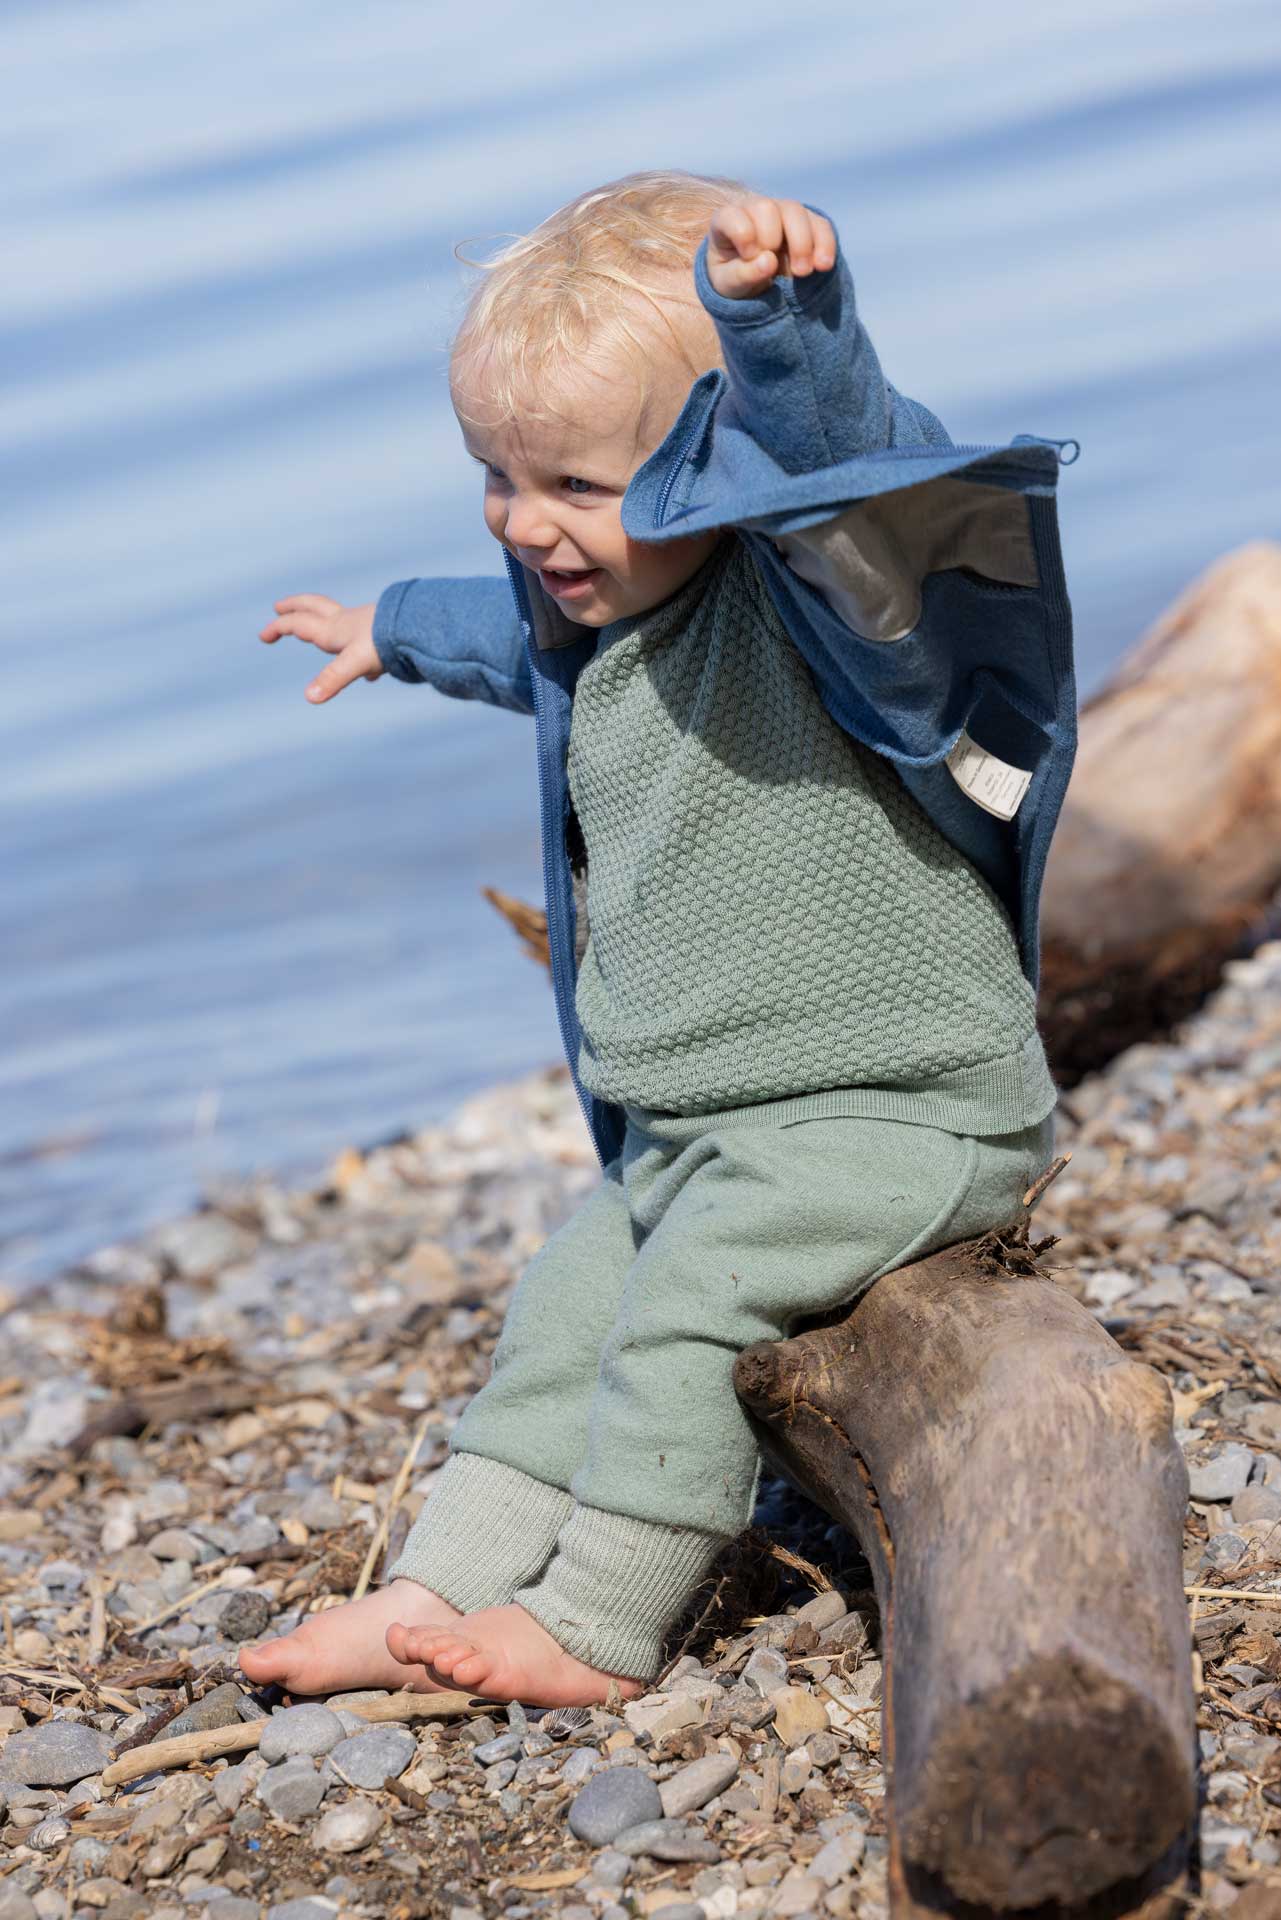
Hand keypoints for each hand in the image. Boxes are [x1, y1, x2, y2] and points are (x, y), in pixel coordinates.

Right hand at [259, 594, 380, 702]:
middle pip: (314, 607)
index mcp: (334, 629)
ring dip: (324, 620)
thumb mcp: (355, 662)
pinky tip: (373, 672)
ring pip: (339, 617)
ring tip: (319, 629)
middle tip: (280, 607)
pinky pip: (367, 641)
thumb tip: (310, 697)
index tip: (263, 636)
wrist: (421, 627)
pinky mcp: (384, 632)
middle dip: (295, 607)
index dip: (279, 628)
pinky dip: (360, 651)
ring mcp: (366, 624)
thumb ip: (333, 678)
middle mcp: (347, 622)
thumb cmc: (387, 642)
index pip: (299, 623)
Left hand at [705, 198, 835, 300]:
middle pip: (767, 209)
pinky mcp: (806, 223)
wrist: (754, 283)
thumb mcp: (729, 285)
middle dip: (773, 239)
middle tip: (776, 272)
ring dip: (802, 244)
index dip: (744, 235)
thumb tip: (769, 261)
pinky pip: (820, 225)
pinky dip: (824, 245)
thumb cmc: (734, 280)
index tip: (749, 257)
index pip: (733, 216)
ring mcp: (782, 212)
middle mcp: (754, 210)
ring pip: (797, 212)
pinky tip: (823, 266)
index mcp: (727, 221)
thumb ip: (742, 275)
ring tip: (802, 273)